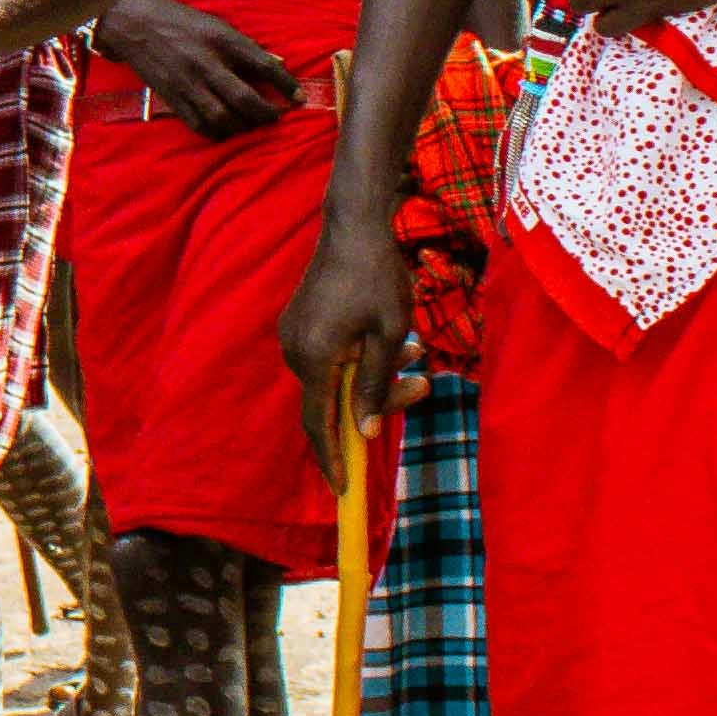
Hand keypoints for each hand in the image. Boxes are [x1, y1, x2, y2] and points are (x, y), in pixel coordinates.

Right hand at [97, 0, 296, 135]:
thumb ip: (245, 47)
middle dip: (267, 114)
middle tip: (276, 116)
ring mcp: (187, 84)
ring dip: (243, 125)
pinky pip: (200, 125)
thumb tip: (275, 64)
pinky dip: (218, 132)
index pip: (264, 66)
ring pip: (223, 118)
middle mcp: (206, 63)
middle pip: (245, 99)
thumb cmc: (181, 22)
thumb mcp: (217, 25)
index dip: (287, 85)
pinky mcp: (172, 98)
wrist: (135, 25)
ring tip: (251, 123)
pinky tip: (226, 128)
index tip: (299, 98)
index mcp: (222, 40)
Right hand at [272, 230, 422, 457]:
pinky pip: (329, 358)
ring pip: (336, 378)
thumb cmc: (378, 276)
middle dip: (378, 401)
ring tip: (416, 350)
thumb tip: (367, 432)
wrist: (353, 226)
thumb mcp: (390, 335)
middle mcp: (295, 350)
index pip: (320, 423)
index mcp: (315, 357)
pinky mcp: (299, 322)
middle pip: (334, 400)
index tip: (344, 489)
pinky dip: (359, 358)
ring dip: (374, 375)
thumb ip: (376, 386)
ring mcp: (293, 335)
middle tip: (423, 386)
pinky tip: (391, 339)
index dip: (332, 459)